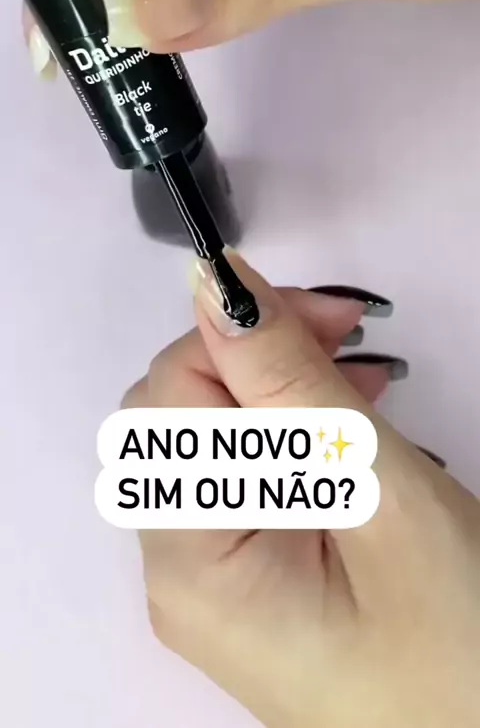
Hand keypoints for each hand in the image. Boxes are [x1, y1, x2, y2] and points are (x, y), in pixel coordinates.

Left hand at [123, 252, 478, 727]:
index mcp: (190, 563)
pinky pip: (249, 483)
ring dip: (281, 394)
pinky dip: (291, 437)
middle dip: (259, 361)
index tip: (327, 314)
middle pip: (185, 420)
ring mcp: (215, 585)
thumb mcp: (374, 495)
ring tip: (363, 382)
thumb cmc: (454, 644)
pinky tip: (347, 425)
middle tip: (348, 341)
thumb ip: (287, 382)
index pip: (169, 398)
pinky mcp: (253, 584)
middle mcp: (181, 577)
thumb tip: (213, 283)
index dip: (237, 335)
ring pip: (221, 445)